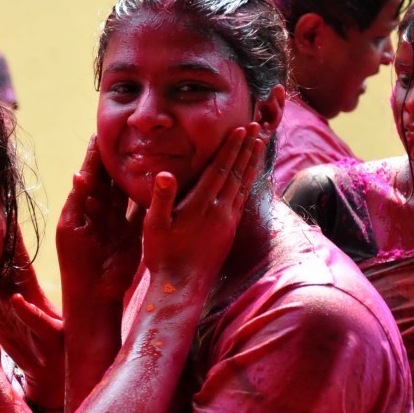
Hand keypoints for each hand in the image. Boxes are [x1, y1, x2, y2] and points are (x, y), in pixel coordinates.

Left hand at [0, 229, 62, 411]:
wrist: (49, 375)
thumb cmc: (27, 342)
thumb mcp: (6, 314)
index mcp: (18, 292)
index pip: (7, 263)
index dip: (1, 240)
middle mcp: (30, 298)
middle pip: (19, 268)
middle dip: (13, 244)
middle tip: (6, 218)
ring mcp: (41, 315)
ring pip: (29, 287)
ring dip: (20, 268)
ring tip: (11, 246)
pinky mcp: (49, 336)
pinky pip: (38, 322)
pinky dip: (28, 312)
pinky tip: (18, 300)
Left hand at [57, 136, 142, 325]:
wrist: (91, 293)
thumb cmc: (75, 261)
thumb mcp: (71, 229)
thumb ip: (77, 201)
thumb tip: (79, 173)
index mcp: (84, 207)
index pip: (90, 174)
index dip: (95, 155)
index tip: (100, 133)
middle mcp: (102, 211)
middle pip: (112, 179)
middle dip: (119, 159)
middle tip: (130, 136)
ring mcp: (120, 222)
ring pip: (129, 193)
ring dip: (138, 176)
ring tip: (150, 152)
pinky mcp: (135, 234)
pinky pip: (145, 212)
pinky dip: (152, 199)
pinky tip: (164, 182)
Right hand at [141, 124, 262, 287]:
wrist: (181, 285)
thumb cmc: (162, 254)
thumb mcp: (154, 225)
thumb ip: (162, 198)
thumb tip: (165, 173)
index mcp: (199, 205)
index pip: (219, 169)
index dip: (230, 148)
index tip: (240, 129)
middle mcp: (218, 210)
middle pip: (236, 172)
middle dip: (246, 148)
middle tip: (255, 127)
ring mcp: (227, 220)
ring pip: (243, 184)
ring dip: (251, 162)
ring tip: (259, 144)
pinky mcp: (230, 230)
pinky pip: (243, 198)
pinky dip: (249, 181)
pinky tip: (250, 175)